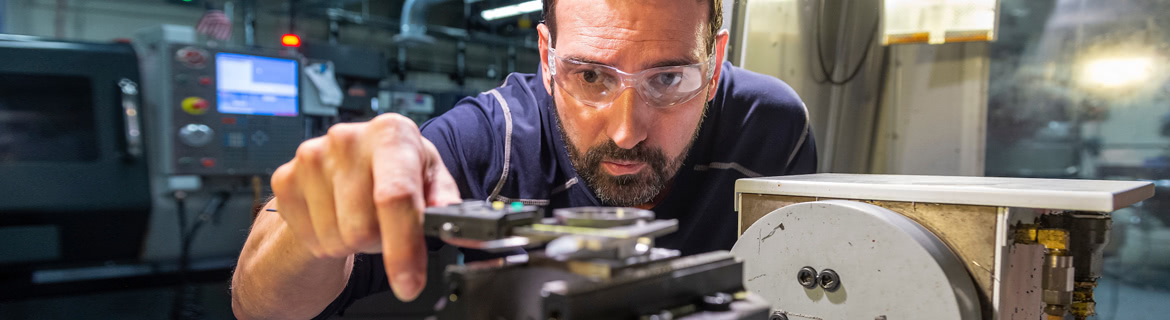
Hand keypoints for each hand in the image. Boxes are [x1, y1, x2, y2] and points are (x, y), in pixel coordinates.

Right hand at [270, 113, 460, 300]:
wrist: (356, 157)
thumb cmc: (399, 169)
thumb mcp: (432, 180)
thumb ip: (450, 208)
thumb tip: (468, 234)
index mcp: (391, 133)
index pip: (396, 197)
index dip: (403, 247)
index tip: (409, 283)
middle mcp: (348, 138)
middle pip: (363, 228)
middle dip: (380, 241)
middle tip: (386, 224)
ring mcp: (311, 156)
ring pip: (336, 239)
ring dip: (354, 242)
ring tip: (362, 215)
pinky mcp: (285, 178)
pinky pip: (310, 239)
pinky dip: (327, 240)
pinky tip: (336, 215)